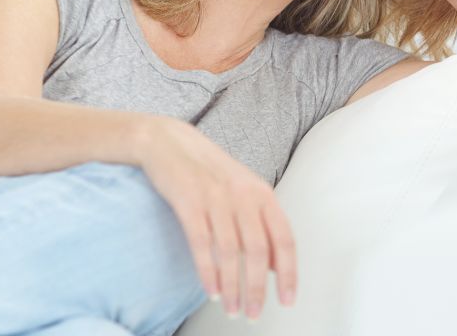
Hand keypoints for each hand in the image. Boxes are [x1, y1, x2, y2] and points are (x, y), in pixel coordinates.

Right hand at [138, 115, 296, 320]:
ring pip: (230, 251)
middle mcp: (243, 195)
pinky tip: (212, 291)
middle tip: (253, 315)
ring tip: (233, 309)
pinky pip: (202, 243)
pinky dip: (208, 272)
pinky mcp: (188, 201)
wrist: (169, 142)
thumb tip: (275, 267)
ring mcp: (216, 197)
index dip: (288, 273)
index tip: (286, 301)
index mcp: (262, 193)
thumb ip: (261, 224)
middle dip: (257, 288)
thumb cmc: (207, 171)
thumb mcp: (243, 191)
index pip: (284, 238)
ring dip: (233, 286)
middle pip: (257, 250)